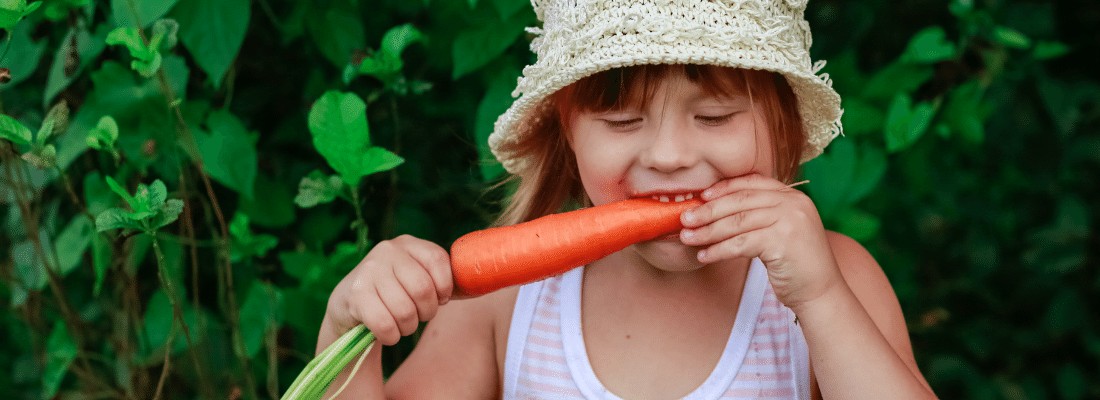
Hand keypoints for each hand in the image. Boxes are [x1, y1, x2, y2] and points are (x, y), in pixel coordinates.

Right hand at [322, 235, 453, 345]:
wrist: (349, 304)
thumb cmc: (395, 292)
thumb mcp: (416, 277)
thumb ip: (440, 278)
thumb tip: (477, 282)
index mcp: (408, 244)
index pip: (438, 260)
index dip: (445, 286)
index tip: (442, 299)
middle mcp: (387, 251)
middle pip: (423, 289)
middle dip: (427, 312)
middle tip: (420, 317)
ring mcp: (368, 271)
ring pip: (405, 310)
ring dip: (408, 327)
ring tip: (403, 325)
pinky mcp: (355, 294)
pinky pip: (385, 324)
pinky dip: (391, 336)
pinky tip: (388, 333)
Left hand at [678, 173, 843, 308]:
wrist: (821, 293)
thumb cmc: (796, 265)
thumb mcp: (782, 231)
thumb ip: (761, 215)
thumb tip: (716, 210)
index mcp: (793, 196)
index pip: (752, 182)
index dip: (724, 188)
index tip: (702, 196)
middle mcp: (793, 203)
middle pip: (740, 201)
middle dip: (708, 210)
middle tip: (685, 219)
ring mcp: (790, 221)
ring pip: (737, 222)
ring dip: (708, 231)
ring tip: (687, 238)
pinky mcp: (782, 242)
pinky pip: (740, 243)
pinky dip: (718, 250)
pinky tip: (704, 256)